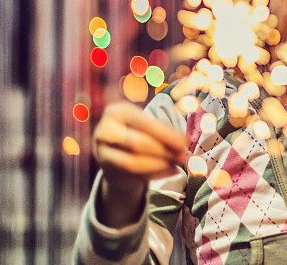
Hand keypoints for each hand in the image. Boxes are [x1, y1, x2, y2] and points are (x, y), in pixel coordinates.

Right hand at [93, 102, 186, 226]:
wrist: (114, 150)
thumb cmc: (136, 131)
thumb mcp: (147, 124)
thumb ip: (164, 130)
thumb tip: (183, 140)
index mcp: (117, 111)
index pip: (144, 123)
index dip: (166, 134)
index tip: (184, 142)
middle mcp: (105, 130)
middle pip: (139, 144)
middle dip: (164, 151)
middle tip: (182, 156)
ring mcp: (102, 152)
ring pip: (134, 163)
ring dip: (160, 165)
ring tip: (177, 164)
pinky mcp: (106, 170)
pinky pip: (133, 176)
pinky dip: (155, 174)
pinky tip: (170, 171)